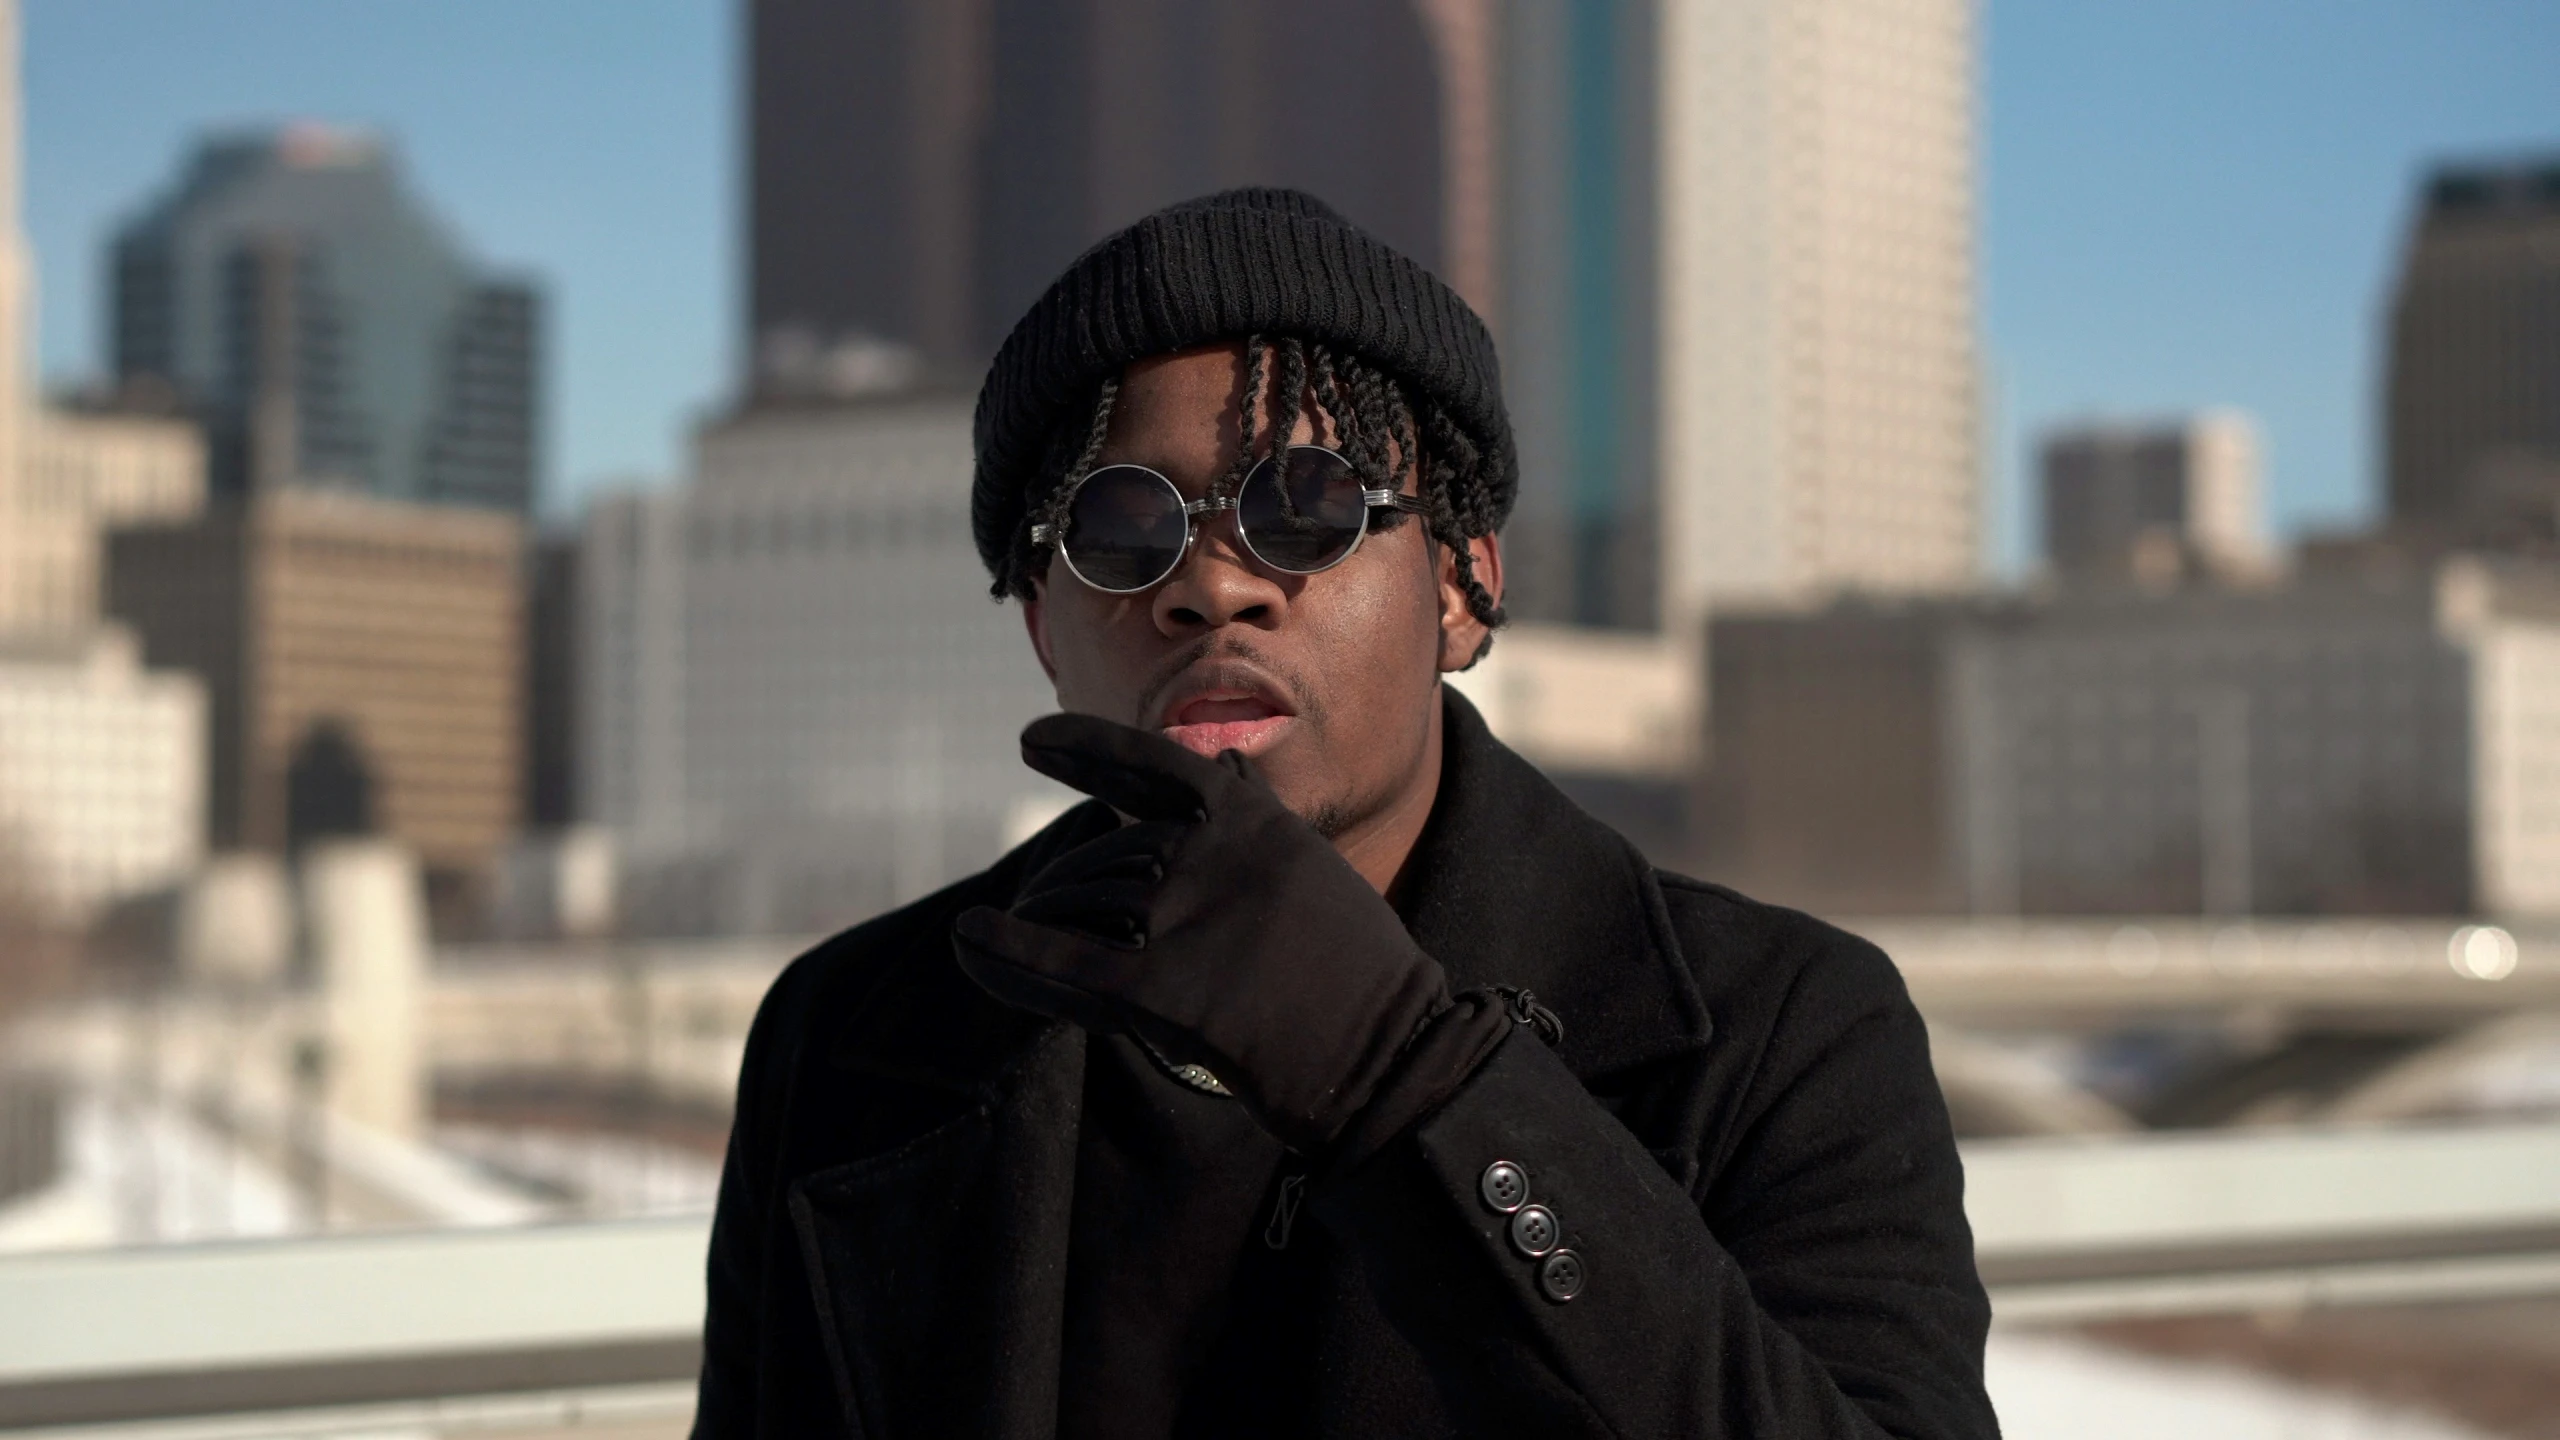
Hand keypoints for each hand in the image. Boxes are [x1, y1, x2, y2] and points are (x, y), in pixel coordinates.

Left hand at [952, 713, 1451, 1153]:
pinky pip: (1066, 965)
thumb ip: (1260, 822)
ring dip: (1035, 916)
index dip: (1089, 748)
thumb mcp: (1316, 871)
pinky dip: (1009, 952)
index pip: (1158, 766)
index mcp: (1257, 824)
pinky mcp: (1168, 992)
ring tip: (997, 937)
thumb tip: (1226, 767)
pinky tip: (969, 938)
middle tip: (1034, 902)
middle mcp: (1218, 860)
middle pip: (1111, 852)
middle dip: (1065, 879)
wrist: (1392, 1056)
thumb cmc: (1359, 974)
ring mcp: (1191, 923)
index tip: (1030, 740)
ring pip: (1083, 905)